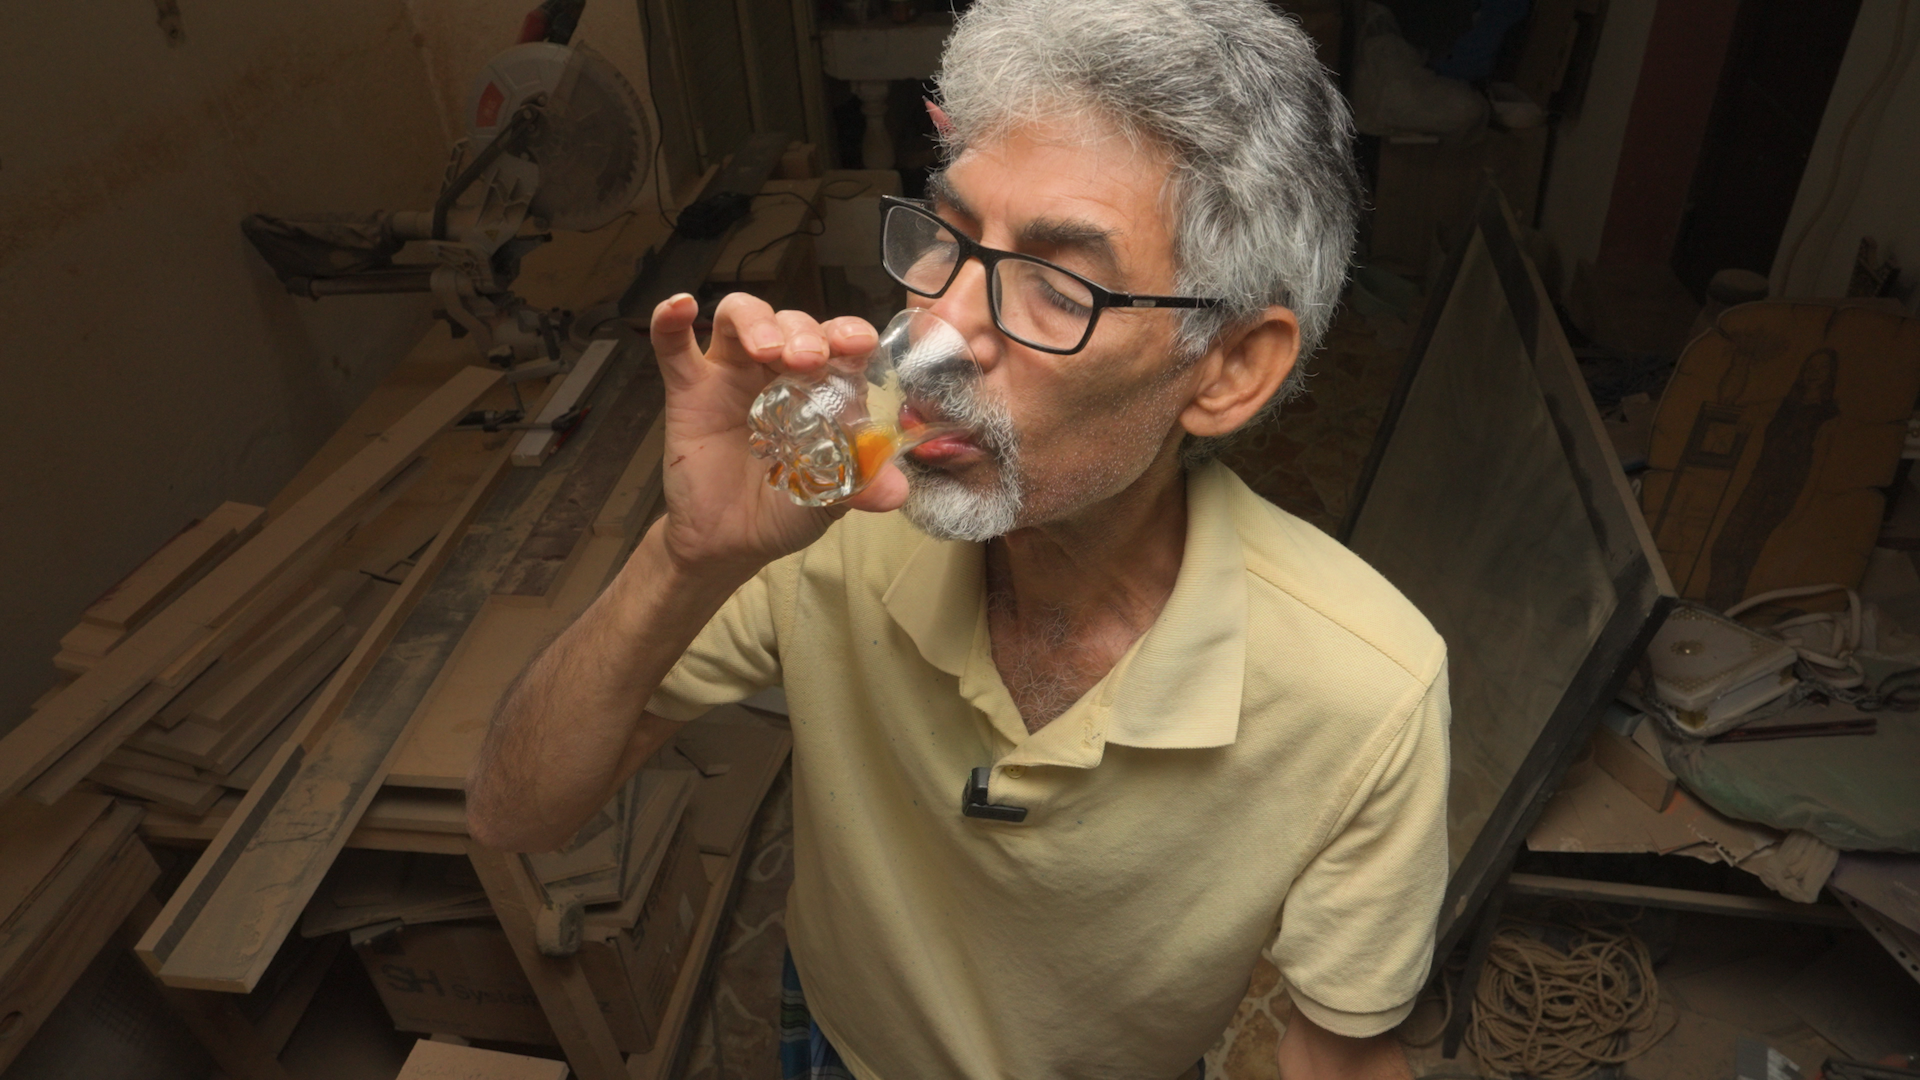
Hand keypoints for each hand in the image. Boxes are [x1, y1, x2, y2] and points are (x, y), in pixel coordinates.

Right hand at [646, 292, 908, 578]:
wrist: (731, 542)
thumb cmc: (787, 508)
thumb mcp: (829, 498)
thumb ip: (860, 486)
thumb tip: (896, 490)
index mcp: (822, 386)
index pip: (840, 341)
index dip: (849, 333)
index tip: (858, 344)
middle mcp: (779, 369)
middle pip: (792, 322)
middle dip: (804, 331)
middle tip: (808, 360)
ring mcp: (731, 374)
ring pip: (740, 317)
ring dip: (756, 321)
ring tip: (765, 348)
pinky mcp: (689, 390)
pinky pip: (673, 347)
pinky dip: (670, 321)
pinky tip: (680, 307)